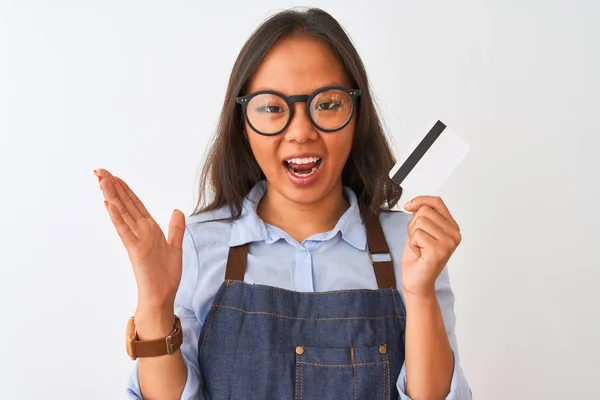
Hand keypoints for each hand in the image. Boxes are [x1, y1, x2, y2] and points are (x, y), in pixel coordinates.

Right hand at [94, 168, 185, 310]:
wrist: (162, 296)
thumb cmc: (166, 276)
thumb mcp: (175, 246)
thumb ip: (176, 228)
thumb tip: (177, 210)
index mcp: (150, 229)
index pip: (135, 204)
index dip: (125, 189)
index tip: (114, 176)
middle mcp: (140, 231)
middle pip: (125, 204)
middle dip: (113, 187)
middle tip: (99, 170)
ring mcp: (136, 239)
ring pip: (122, 213)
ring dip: (112, 196)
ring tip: (101, 179)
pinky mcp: (135, 250)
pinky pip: (124, 231)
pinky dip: (117, 217)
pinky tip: (108, 204)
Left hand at [401, 196, 461, 297]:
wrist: (416, 281)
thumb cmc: (418, 258)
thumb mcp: (419, 230)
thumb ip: (422, 215)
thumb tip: (416, 203)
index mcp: (452, 226)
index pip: (436, 202)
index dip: (420, 200)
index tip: (409, 206)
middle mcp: (454, 234)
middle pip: (425, 211)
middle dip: (413, 225)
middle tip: (418, 241)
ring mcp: (449, 242)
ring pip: (420, 222)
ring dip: (413, 235)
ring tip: (419, 247)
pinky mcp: (439, 250)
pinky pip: (417, 235)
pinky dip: (413, 244)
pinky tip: (419, 253)